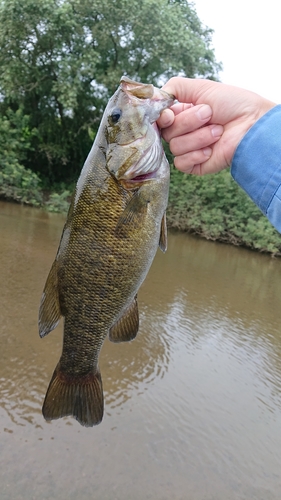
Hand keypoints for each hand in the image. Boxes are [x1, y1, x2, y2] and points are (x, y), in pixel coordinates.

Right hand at [158, 77, 275, 174]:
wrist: (252, 124)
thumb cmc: (233, 103)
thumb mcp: (201, 87)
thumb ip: (175, 87)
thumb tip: (155, 96)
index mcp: (182, 113)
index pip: (160, 119)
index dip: (162, 118)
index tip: (170, 114)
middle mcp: (184, 131)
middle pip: (167, 132)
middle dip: (189, 122)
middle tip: (209, 115)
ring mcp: (190, 149)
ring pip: (175, 146)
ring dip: (198, 137)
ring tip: (217, 131)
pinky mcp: (195, 165)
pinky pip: (181, 163)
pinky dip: (195, 155)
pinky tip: (210, 149)